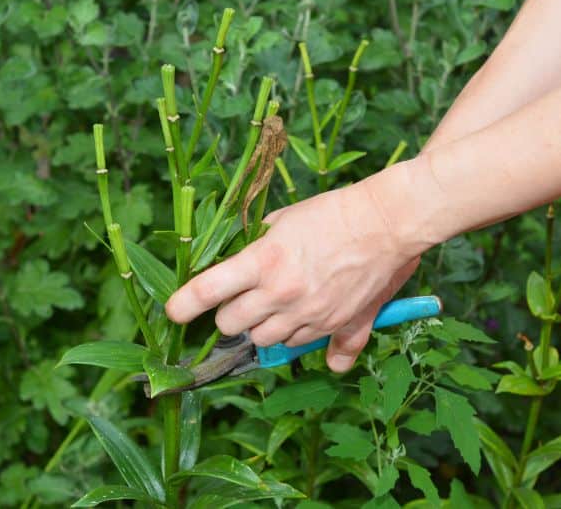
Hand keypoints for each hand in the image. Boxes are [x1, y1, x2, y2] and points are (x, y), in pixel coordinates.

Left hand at [165, 168, 424, 372]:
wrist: (386, 224)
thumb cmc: (334, 213)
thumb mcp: (286, 219)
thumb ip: (259, 245)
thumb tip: (242, 268)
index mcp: (263, 260)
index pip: (209, 291)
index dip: (183, 305)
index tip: (174, 312)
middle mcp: (280, 293)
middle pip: (230, 325)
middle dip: (228, 316)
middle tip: (239, 300)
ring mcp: (307, 315)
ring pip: (262, 340)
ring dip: (259, 328)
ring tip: (273, 307)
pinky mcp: (333, 326)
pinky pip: (299, 347)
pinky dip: (292, 337)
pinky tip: (300, 318)